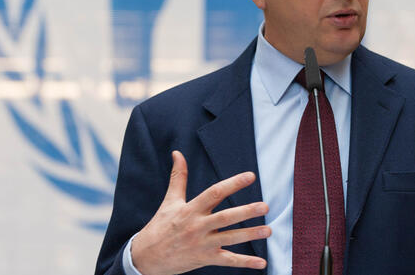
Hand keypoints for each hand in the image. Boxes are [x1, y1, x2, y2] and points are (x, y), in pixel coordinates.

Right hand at [131, 151, 270, 274]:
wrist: (146, 257)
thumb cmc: (160, 226)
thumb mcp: (169, 201)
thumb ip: (178, 177)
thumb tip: (177, 153)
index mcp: (190, 209)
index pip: (214, 193)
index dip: (233, 184)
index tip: (250, 176)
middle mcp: (198, 226)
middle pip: (225, 218)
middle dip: (246, 212)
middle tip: (266, 206)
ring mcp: (202, 244)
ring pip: (230, 239)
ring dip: (250, 235)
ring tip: (268, 230)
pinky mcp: (204, 259)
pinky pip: (227, 260)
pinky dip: (245, 262)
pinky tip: (262, 262)